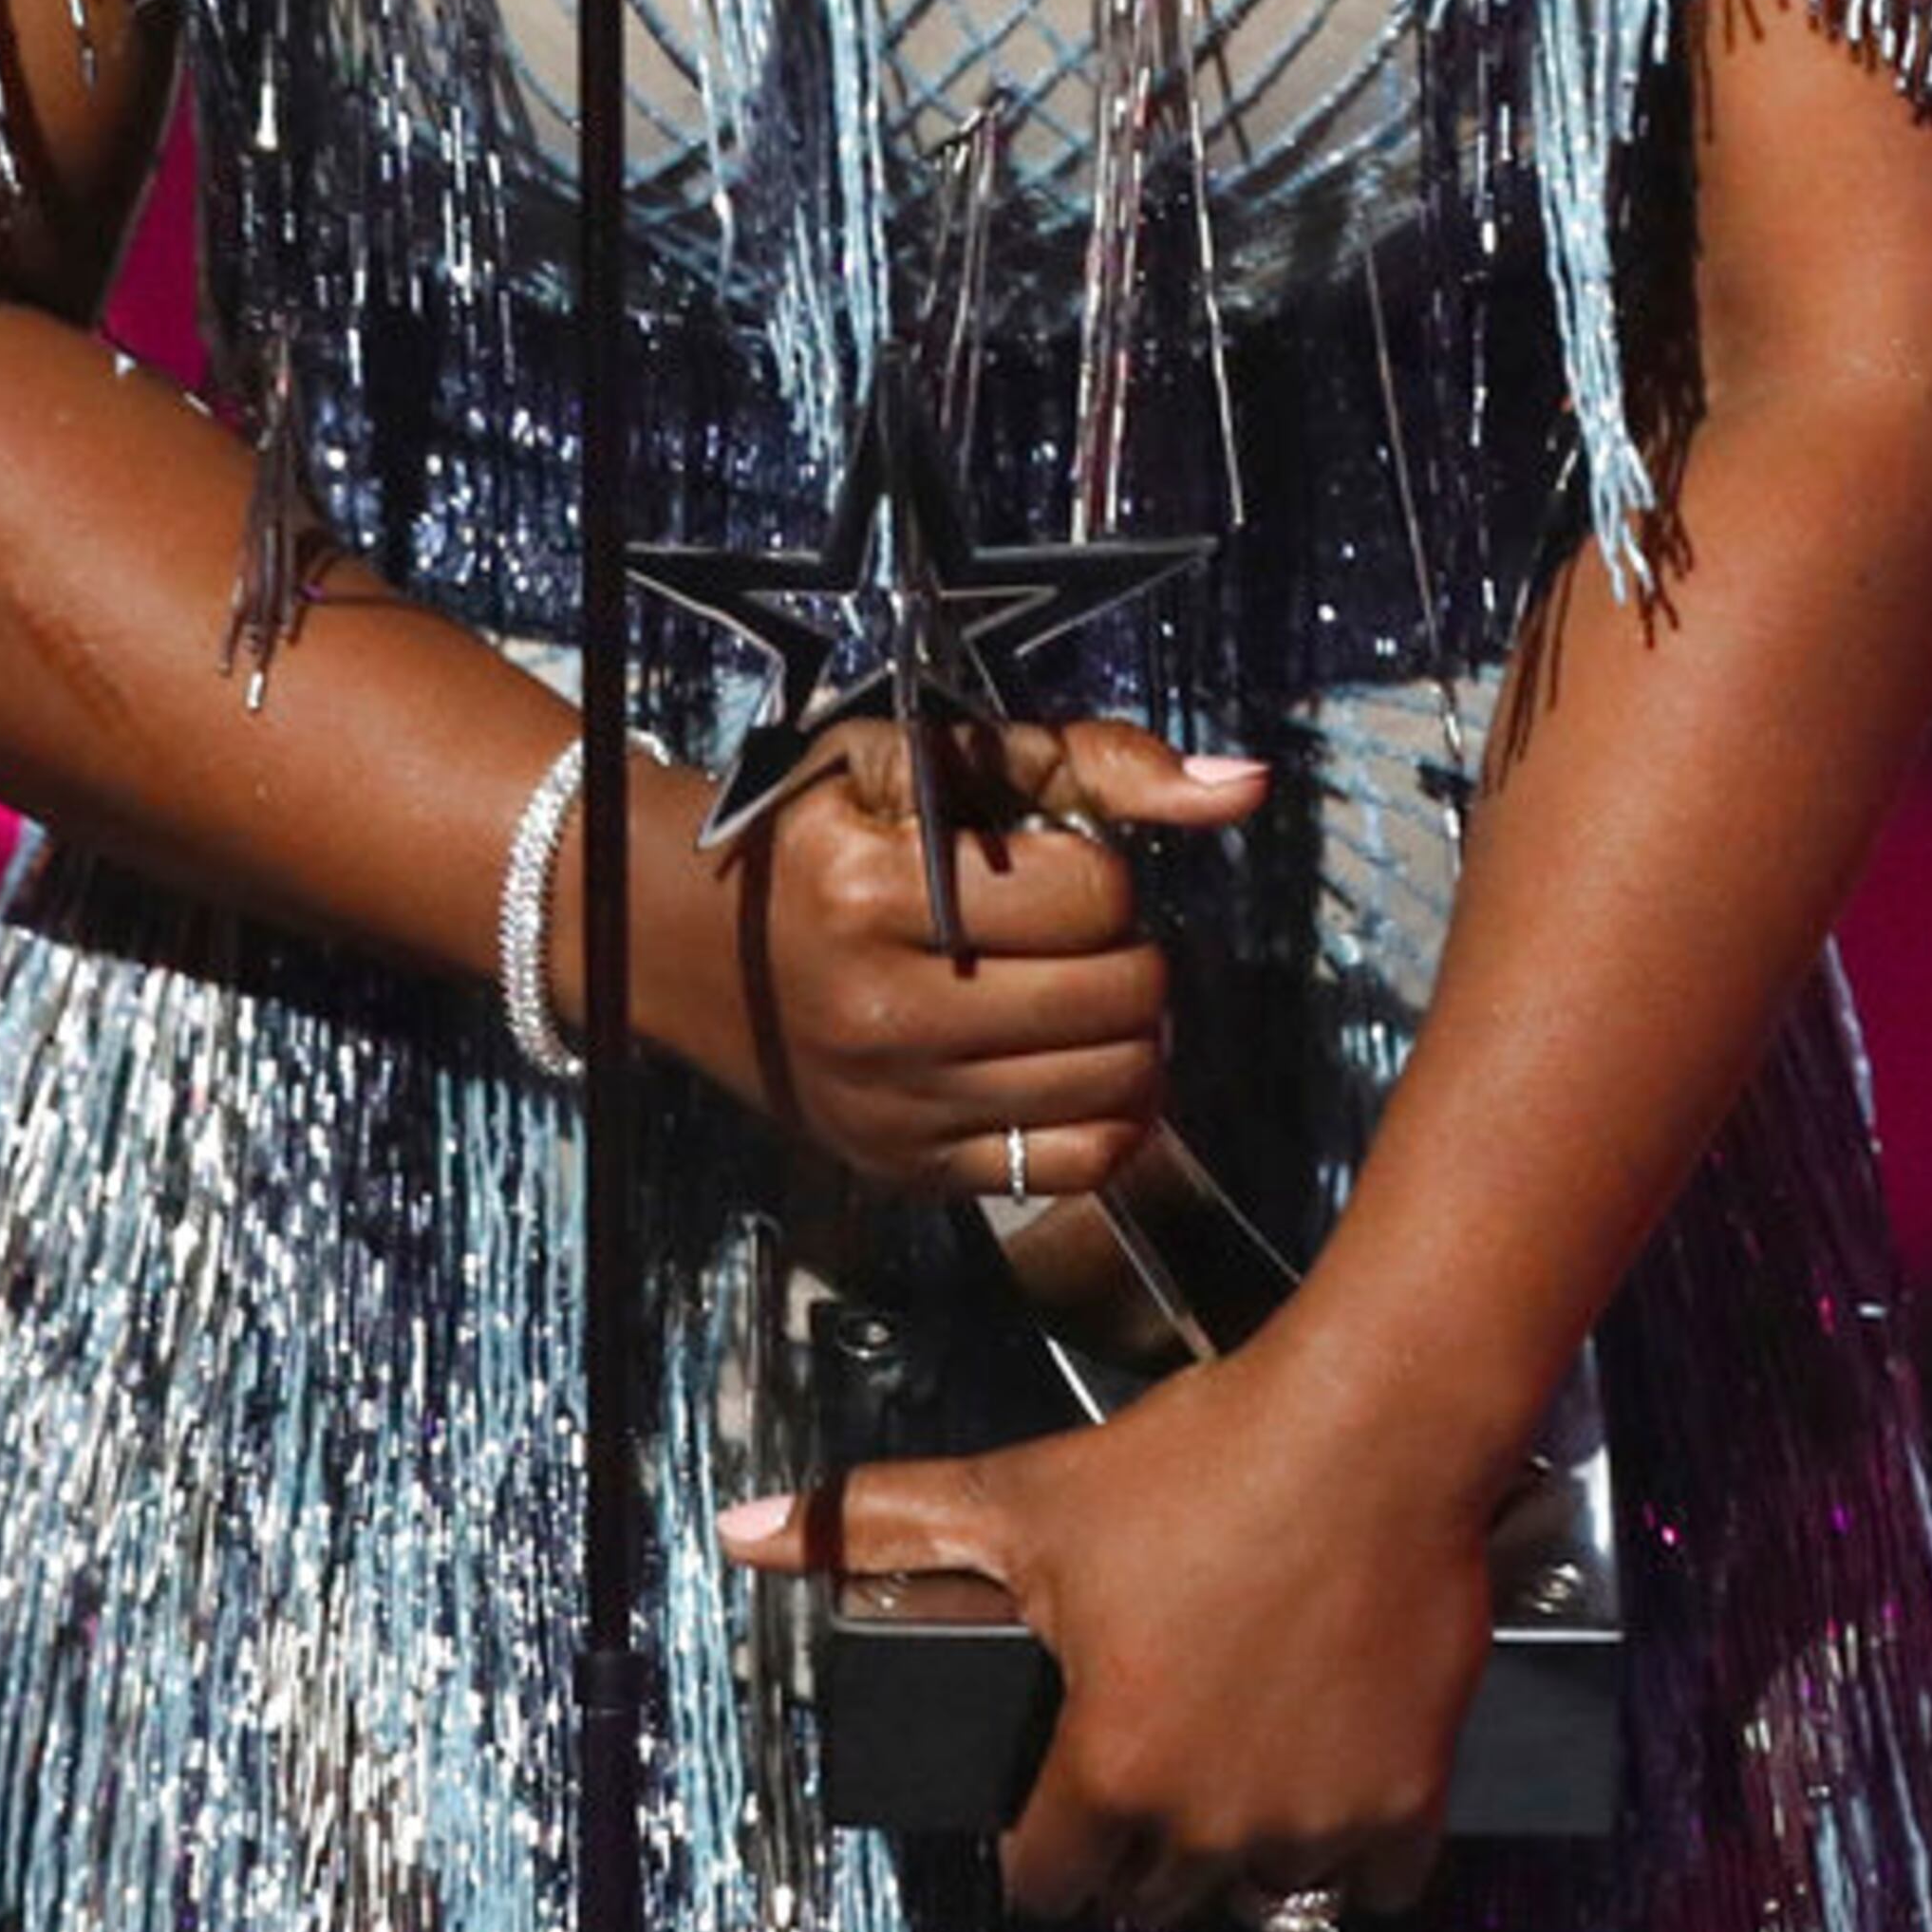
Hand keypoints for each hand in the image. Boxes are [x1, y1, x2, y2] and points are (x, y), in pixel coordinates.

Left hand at [722, 1323, 1494, 1924]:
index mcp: (1108, 1771)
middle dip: (1136, 1839)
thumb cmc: (1199, 1460)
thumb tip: (743, 1528)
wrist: (1373, 1423)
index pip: (1047, 1886)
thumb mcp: (1024, 1493)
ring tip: (1231, 1751)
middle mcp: (1211, 1825)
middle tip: (1143, 1748)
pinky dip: (1353, 1846)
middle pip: (1152, 1895)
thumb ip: (880, 1526)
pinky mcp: (1410, 1800)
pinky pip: (1375, 1882)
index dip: (1039, 1842)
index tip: (1054, 1797)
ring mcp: (1318, 1822)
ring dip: (1242, 1845)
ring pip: (1262, 1892)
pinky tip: (1326, 1764)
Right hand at [727, 714, 1266, 1195]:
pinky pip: (1075, 1165)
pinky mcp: (910, 1168)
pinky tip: (1084, 1064)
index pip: (1090, 892)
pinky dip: (1109, 1114)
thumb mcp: (930, 762)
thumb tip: (1240, 786)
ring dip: (1130, 1031)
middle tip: (1081, 932)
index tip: (1058, 865)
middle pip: (1118, 993)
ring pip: (1114, 1084)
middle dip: (1127, 950)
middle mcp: (882, 1012)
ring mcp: (896, 1105)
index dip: (1099, 869)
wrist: (691, 946)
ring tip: (1085, 991)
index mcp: (875, 893)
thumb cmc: (823, 834)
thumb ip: (1092, 763)